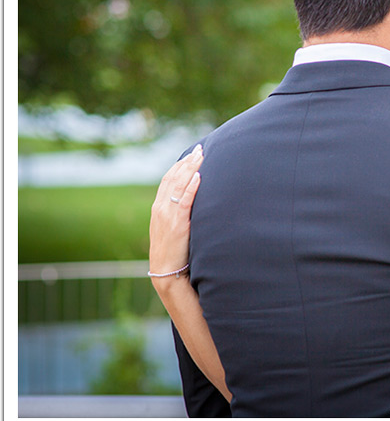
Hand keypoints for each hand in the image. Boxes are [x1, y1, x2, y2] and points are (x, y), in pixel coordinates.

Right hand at [149, 145, 202, 277]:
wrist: (166, 272)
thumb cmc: (174, 251)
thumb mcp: (172, 228)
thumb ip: (178, 213)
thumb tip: (193, 201)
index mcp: (158, 208)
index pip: (167, 180)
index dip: (179, 165)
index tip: (191, 154)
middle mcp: (161, 208)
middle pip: (173, 178)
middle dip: (187, 162)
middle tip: (200, 149)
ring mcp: (168, 215)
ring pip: (178, 185)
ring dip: (190, 169)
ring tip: (201, 156)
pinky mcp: (177, 224)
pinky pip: (184, 201)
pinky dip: (191, 187)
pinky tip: (199, 176)